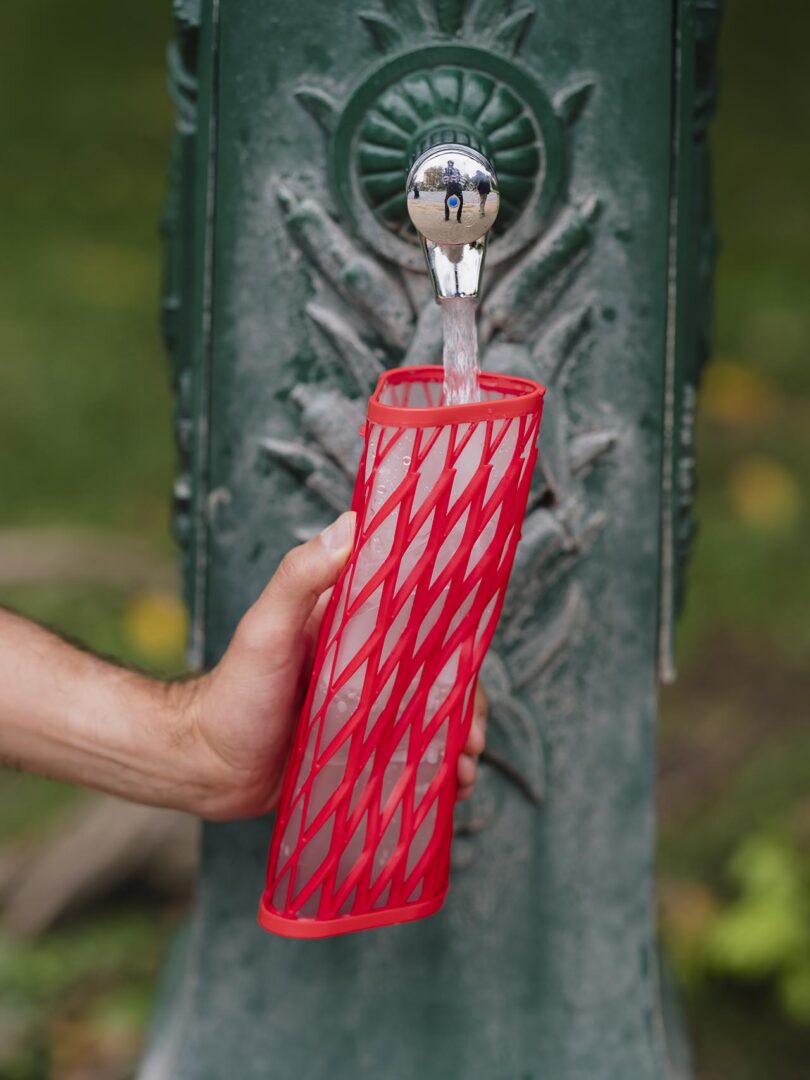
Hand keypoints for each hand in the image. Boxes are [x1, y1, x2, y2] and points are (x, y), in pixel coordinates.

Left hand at [181, 511, 487, 819]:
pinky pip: (411, 760)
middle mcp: (369, 668)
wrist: (202, 768)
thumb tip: (350, 523)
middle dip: (465, 705)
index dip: (457, 640)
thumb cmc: (231, 692)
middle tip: (471, 737)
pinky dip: (436, 774)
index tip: (476, 662)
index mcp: (355, 627)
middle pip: (438, 677)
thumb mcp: (266, 629)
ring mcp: (369, 713)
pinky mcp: (364, 755)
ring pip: (431, 721)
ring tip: (463, 772)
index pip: (421, 620)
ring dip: (457, 743)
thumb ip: (301, 577)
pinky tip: (448, 792)